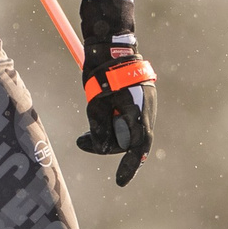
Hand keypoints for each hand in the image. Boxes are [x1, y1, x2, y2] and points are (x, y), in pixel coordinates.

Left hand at [76, 0, 155, 186]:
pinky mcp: (138, 100)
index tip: (120, 182)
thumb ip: (98, 129)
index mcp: (138, 113)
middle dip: (107, 145)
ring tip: (84, 131)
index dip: (129, 167)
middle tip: (82, 141)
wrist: (111, 46)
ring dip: (107, 132)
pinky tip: (98, 115)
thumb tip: (99, 146)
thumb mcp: (95, 104)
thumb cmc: (102, 74)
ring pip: (126, 131)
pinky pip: (126, 119)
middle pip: (128, 140)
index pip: (137, 147)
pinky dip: (113, 122)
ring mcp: (143, 105)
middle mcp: (145, 111)